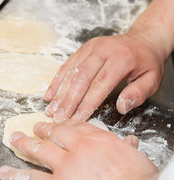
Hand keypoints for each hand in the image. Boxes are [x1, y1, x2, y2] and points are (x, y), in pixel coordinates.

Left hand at [0, 121, 171, 179]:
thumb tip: (128, 141)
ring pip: (39, 150)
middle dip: (43, 130)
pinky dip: (14, 175)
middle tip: (35, 127)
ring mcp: (64, 166)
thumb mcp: (137, 160)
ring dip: (25, 143)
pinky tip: (4, 172)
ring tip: (15, 139)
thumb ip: (126, 149)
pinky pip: (31, 179)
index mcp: (99, 140)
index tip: (59, 124)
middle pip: (54, 133)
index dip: (65, 125)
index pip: (77, 127)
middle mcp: (78, 147)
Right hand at [44, 32, 164, 121]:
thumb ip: (138, 93)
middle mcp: (103, 50)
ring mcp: (91, 48)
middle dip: (69, 100)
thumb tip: (121, 107)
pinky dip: (57, 81)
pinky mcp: (83, 49)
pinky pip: (66, 65)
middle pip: (81, 78)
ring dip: (59, 93)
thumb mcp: (152, 79)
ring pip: (71, 72)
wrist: (143, 39)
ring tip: (51, 109)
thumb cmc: (146, 62)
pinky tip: (50, 95)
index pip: (100, 84)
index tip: (77, 118)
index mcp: (121, 58)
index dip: (87, 103)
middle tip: (59, 117)